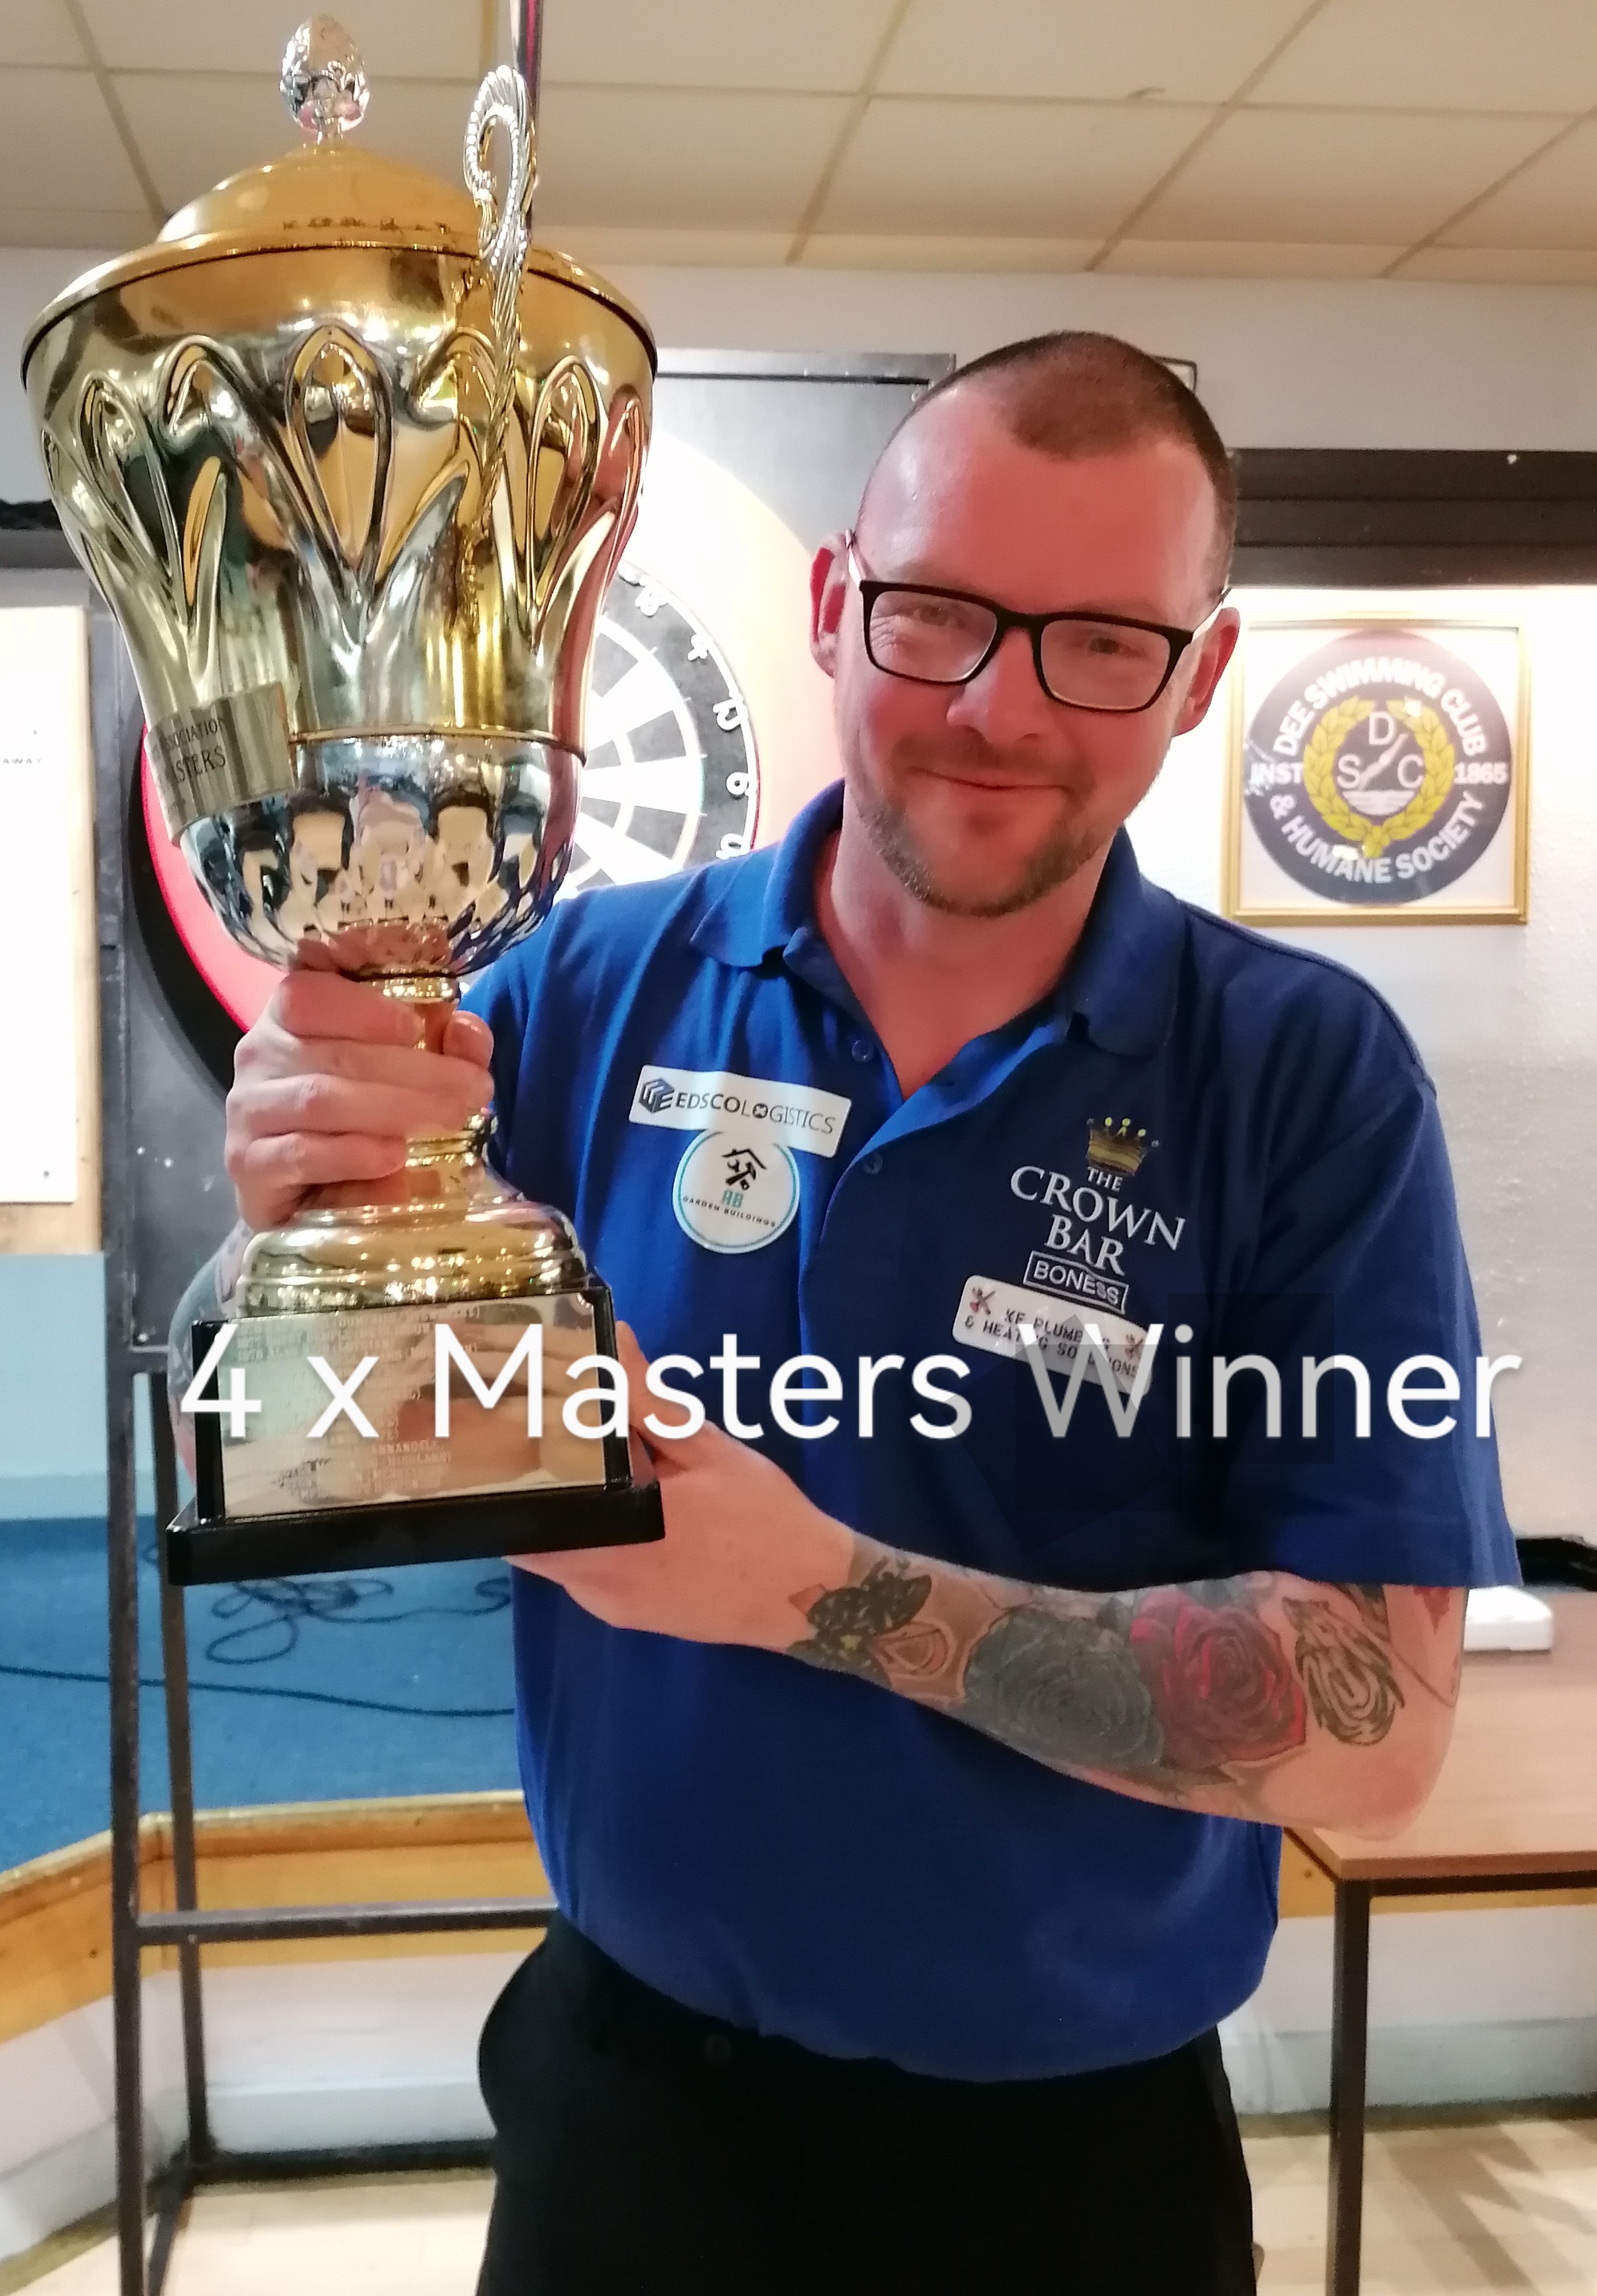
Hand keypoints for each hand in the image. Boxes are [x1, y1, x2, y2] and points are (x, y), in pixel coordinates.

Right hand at [225, 972, 493, 1230]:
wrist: (308, 1193)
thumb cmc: (359, 1118)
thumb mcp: (407, 1071)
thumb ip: (443, 1046)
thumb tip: (468, 1031)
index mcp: (289, 1017)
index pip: (309, 995)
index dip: (366, 1009)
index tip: (419, 1028)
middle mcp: (259, 1056)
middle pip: (336, 1054)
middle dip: (417, 1071)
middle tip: (473, 1091)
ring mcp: (248, 1112)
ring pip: (321, 1099)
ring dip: (394, 1109)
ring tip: (448, 1119)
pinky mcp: (249, 1166)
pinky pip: (301, 1153)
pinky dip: (352, 1154)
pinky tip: (393, 1156)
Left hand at [512, 1328, 852, 1649]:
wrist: (811, 1594)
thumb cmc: (762, 1518)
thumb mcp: (706, 1448)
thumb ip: (649, 1399)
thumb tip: (612, 1340)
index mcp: (611, 1537)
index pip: (522, 1517)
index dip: (503, 1481)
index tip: (499, 1441)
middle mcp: (598, 1583)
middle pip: (532, 1538)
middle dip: (532, 1494)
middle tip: (536, 1446)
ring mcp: (612, 1607)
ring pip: (560, 1557)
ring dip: (564, 1517)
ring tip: (576, 1470)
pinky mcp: (631, 1618)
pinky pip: (589, 1574)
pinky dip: (591, 1540)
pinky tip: (619, 1508)